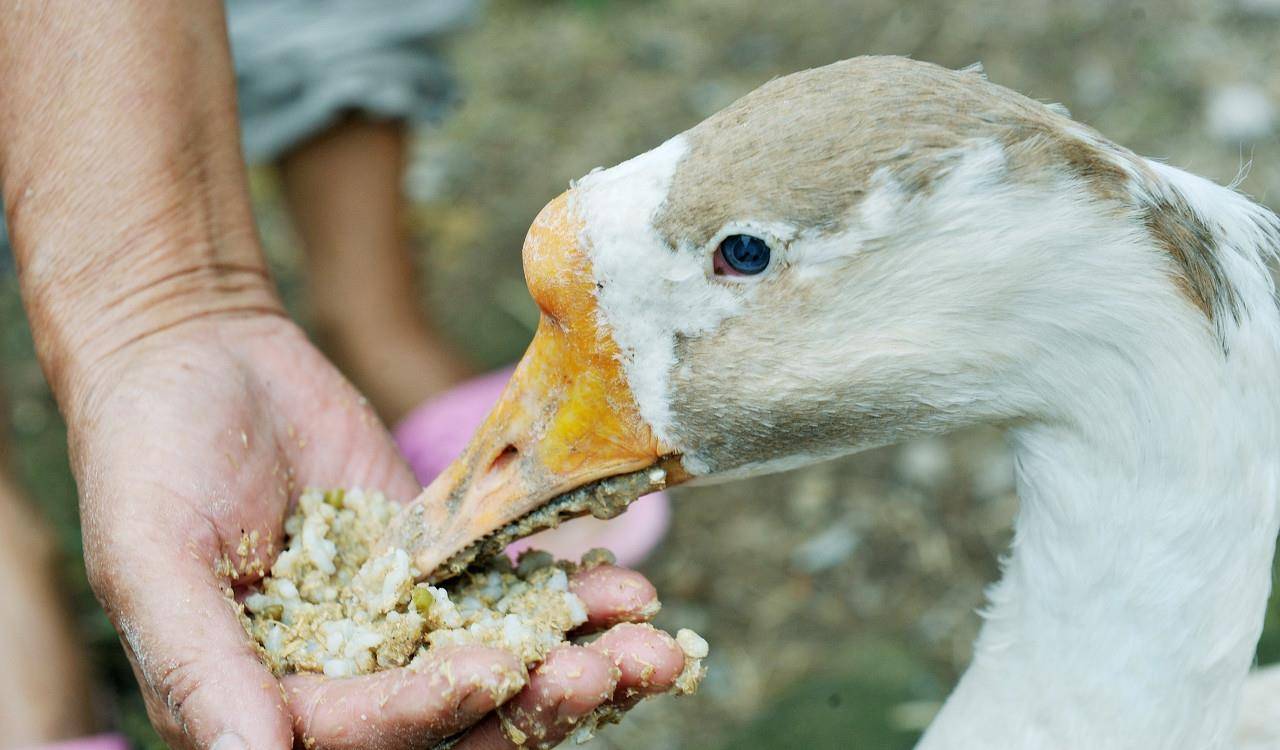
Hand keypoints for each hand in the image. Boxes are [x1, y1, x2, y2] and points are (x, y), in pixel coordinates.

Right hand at [69, 314, 683, 749]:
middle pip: (451, 721)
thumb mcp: (150, 559)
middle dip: (532, 706)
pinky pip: (509, 592)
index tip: (493, 668)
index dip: (427, 711)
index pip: (360, 734)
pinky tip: (627, 589)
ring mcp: (396, 624)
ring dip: (574, 661)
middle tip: (607, 673)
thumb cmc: (147, 455)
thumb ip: (199, 665)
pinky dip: (568, 597)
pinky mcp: (438, 565)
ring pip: (498, 664)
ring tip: (648, 642)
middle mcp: (338, 680)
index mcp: (264, 704)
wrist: (198, 357)